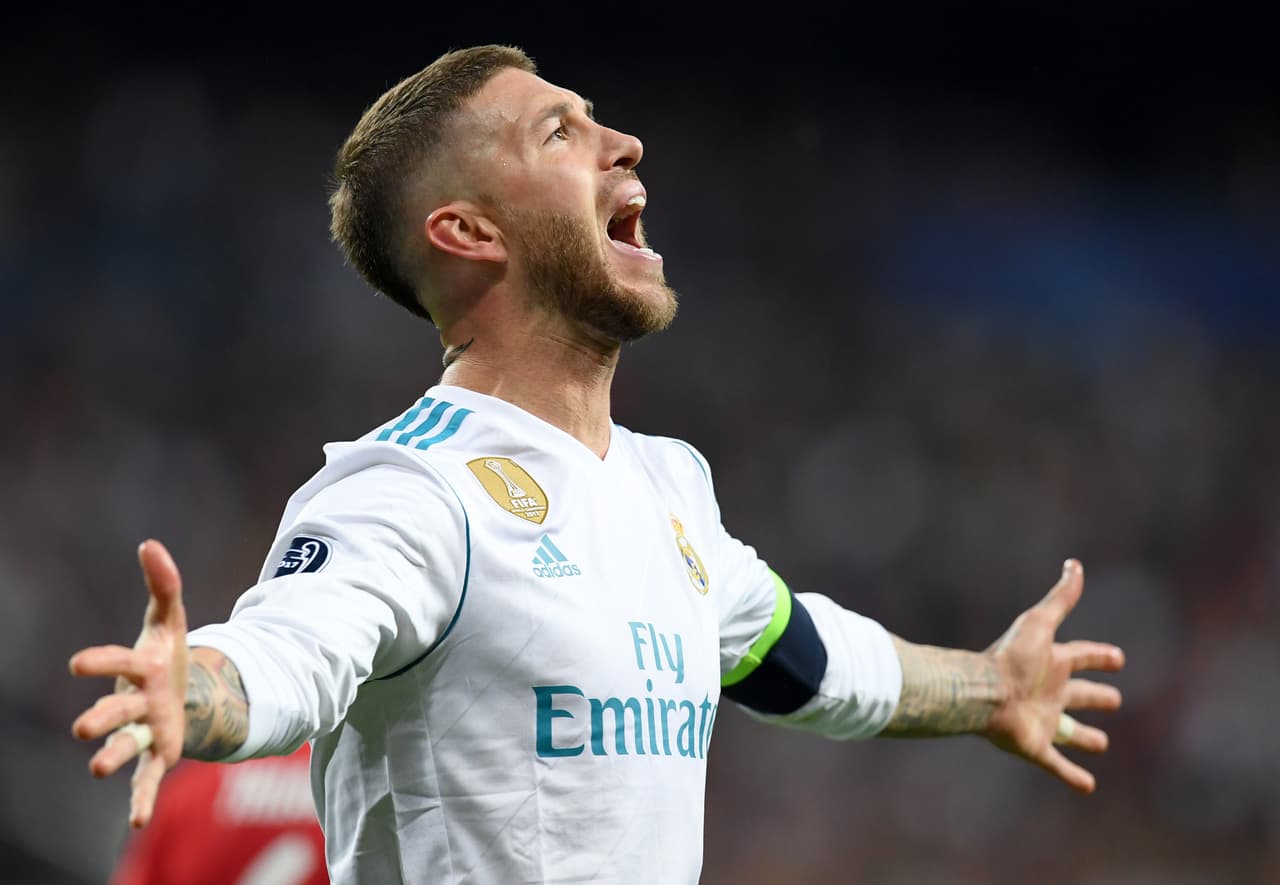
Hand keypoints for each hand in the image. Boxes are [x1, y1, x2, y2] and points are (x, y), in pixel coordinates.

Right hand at [69, 539, 189, 826]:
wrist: (183, 691)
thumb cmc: (168, 654)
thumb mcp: (171, 618)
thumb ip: (163, 583)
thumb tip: (150, 544)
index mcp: (138, 668)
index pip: (117, 663)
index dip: (100, 662)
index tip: (78, 665)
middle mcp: (133, 703)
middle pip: (115, 711)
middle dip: (101, 717)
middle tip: (83, 728)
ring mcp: (144, 731)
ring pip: (124, 746)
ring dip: (112, 757)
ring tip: (97, 769)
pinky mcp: (159, 755)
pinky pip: (147, 779)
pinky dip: (139, 799)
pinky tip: (135, 822)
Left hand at [984, 559, 1124, 793]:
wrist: (983, 692)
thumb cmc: (1010, 657)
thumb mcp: (1039, 623)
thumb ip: (1059, 598)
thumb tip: (1074, 564)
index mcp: (1051, 663)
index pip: (1081, 656)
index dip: (1099, 656)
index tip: (1118, 657)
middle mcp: (1048, 691)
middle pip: (1078, 694)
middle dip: (1096, 696)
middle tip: (1115, 698)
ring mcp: (1042, 720)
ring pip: (1069, 731)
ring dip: (1085, 737)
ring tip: (1102, 743)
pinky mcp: (1035, 746)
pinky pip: (1056, 764)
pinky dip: (1072, 775)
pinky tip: (1088, 785)